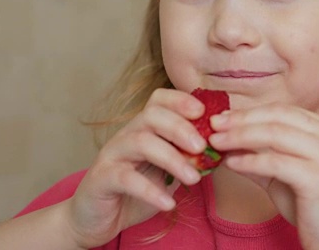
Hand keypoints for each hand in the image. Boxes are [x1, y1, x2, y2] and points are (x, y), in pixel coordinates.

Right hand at [64, 88, 207, 247]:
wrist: (98, 218)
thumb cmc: (136, 191)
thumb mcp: (167, 171)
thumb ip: (187, 158)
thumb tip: (221, 149)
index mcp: (144, 128)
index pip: (159, 100)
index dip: (181, 100)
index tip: (203, 112)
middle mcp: (126, 135)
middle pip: (152, 116)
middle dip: (181, 128)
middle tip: (203, 148)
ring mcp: (112, 155)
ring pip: (141, 142)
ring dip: (172, 159)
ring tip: (194, 178)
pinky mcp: (101, 179)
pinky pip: (126, 178)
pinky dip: (150, 190)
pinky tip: (169, 202)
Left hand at [208, 104, 318, 248]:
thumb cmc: (312, 204)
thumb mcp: (282, 173)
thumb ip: (259, 156)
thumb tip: (224, 143)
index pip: (280, 109)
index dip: (247, 112)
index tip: (220, 118)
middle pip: (276, 117)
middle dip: (240, 120)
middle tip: (212, 126)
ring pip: (274, 135)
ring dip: (239, 137)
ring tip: (215, 142)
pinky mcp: (318, 178)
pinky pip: (276, 163)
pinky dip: (250, 161)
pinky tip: (231, 163)